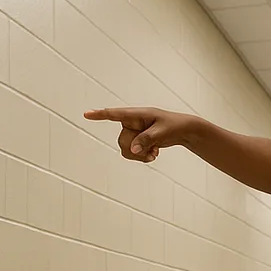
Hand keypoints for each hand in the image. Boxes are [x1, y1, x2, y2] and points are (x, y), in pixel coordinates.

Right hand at [83, 107, 197, 162]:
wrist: (183, 131)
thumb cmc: (174, 125)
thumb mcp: (162, 132)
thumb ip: (146, 139)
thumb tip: (132, 149)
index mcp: (137, 114)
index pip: (115, 114)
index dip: (100, 115)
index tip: (86, 114)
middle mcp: (132, 122)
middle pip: (122, 141)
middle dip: (135, 150)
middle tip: (152, 150)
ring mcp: (134, 132)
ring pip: (125, 149)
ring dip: (139, 155)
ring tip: (154, 153)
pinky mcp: (137, 141)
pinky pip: (131, 153)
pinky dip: (142, 156)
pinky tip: (154, 153)